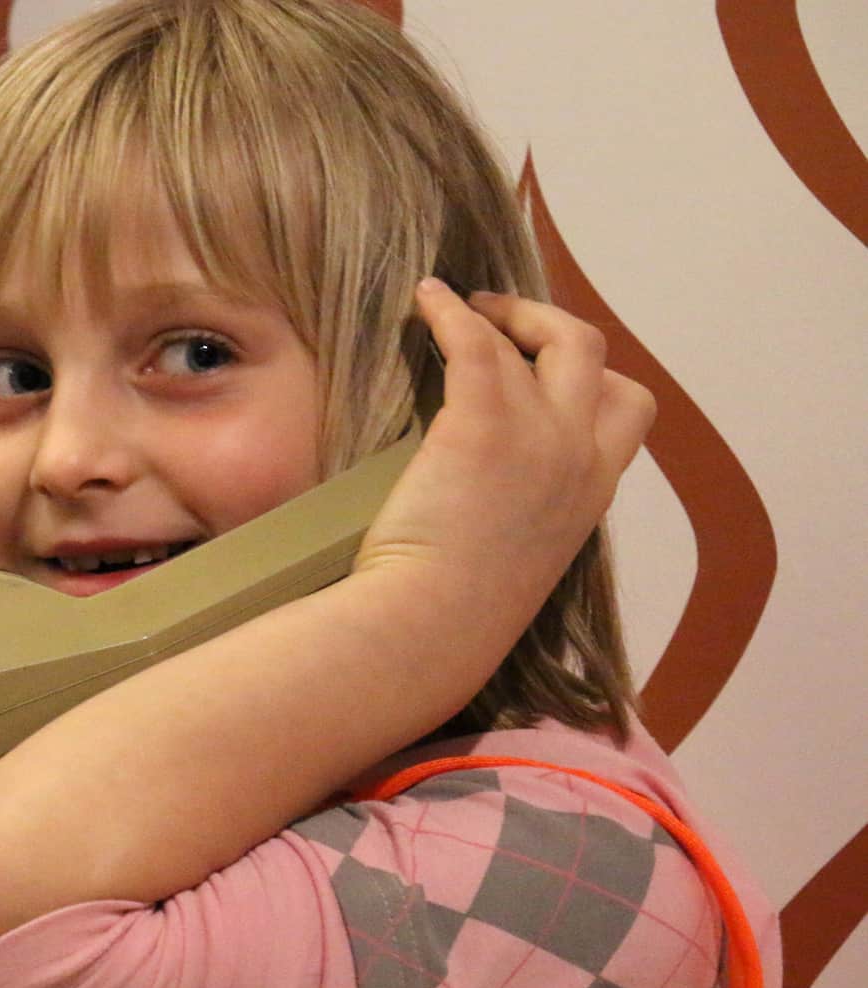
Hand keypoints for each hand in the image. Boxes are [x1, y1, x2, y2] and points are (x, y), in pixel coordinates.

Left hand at [354, 279, 654, 635]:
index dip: (591, 378)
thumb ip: (528, 511)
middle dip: (550, 325)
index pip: (627, 410)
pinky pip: (476, 342)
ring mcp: (540, 437)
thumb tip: (491, 493)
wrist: (431, 626)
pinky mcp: (483, 425)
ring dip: (502, 312)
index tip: (546, 372)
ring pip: (546, 339)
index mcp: (592, 492)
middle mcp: (580, 456)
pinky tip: (425, 297)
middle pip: (593, 355)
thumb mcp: (521, 556)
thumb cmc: (455, 609)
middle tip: (500, 319)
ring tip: (457, 305)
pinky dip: (451, 310)